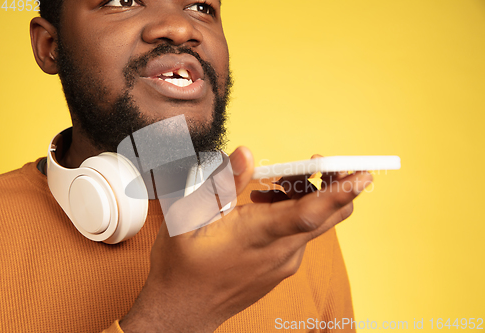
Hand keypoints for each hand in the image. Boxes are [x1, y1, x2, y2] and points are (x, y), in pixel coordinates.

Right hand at [120, 148, 372, 332]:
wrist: (182, 309)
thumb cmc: (182, 263)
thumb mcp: (189, 216)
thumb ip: (221, 182)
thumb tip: (245, 153)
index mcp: (257, 235)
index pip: (310, 214)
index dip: (340, 192)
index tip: (363, 174)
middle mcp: (280, 252)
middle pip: (327, 216)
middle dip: (334, 184)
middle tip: (318, 163)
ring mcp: (284, 263)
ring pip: (314, 224)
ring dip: (306, 197)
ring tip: (270, 187)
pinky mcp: (281, 268)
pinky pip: (300, 236)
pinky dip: (294, 214)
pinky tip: (264, 207)